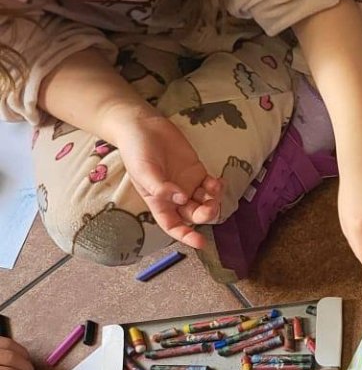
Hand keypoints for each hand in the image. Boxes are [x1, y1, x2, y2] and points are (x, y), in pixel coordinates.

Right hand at [103, 106, 221, 248]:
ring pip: (205, 201)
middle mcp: (173, 197)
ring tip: (214, 189)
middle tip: (210, 206)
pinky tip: (217, 181)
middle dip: (204, 214)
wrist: (143, 126)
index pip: (172, 225)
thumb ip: (160, 188)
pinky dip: (216, 187)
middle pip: (193, 215)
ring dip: (213, 201)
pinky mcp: (197, 171)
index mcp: (157, 201)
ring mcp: (187, 184)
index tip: (201, 243)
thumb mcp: (143, 171)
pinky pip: (210, 185)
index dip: (186, 236)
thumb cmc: (137, 151)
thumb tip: (181, 200)